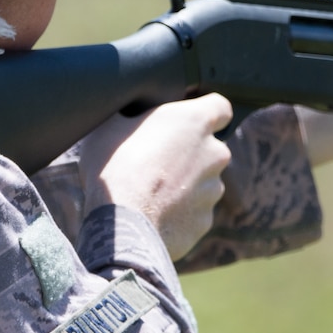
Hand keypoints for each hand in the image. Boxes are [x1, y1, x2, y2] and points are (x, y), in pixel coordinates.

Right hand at [77, 94, 234, 259]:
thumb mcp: (111, 125)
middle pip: (210, 147)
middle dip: (189, 152)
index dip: (204, 112)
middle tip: (155, 160)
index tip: (186, 121)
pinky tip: (153, 214)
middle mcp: (214, 153)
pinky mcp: (205, 220)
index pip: (221, 107)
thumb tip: (128, 113)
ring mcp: (213, 190)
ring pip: (204, 182)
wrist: (121, 226)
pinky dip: (180, 212)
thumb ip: (133, 114)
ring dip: (184, 184)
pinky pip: (194, 211)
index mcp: (196, 121)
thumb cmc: (114, 168)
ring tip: (150, 192)